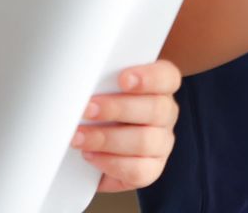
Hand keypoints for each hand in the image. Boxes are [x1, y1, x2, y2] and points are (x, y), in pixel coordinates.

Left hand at [71, 61, 180, 192]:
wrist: (93, 149)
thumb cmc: (100, 112)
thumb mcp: (102, 91)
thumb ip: (102, 84)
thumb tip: (84, 84)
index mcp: (160, 87)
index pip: (167, 77)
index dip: (149, 77)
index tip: (123, 79)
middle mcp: (166, 114)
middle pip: (155, 109)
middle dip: (117, 109)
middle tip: (88, 109)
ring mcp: (162, 143)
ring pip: (144, 141)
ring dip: (106, 139)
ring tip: (80, 137)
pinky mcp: (152, 169)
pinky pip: (138, 170)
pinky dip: (110, 163)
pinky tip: (91, 155)